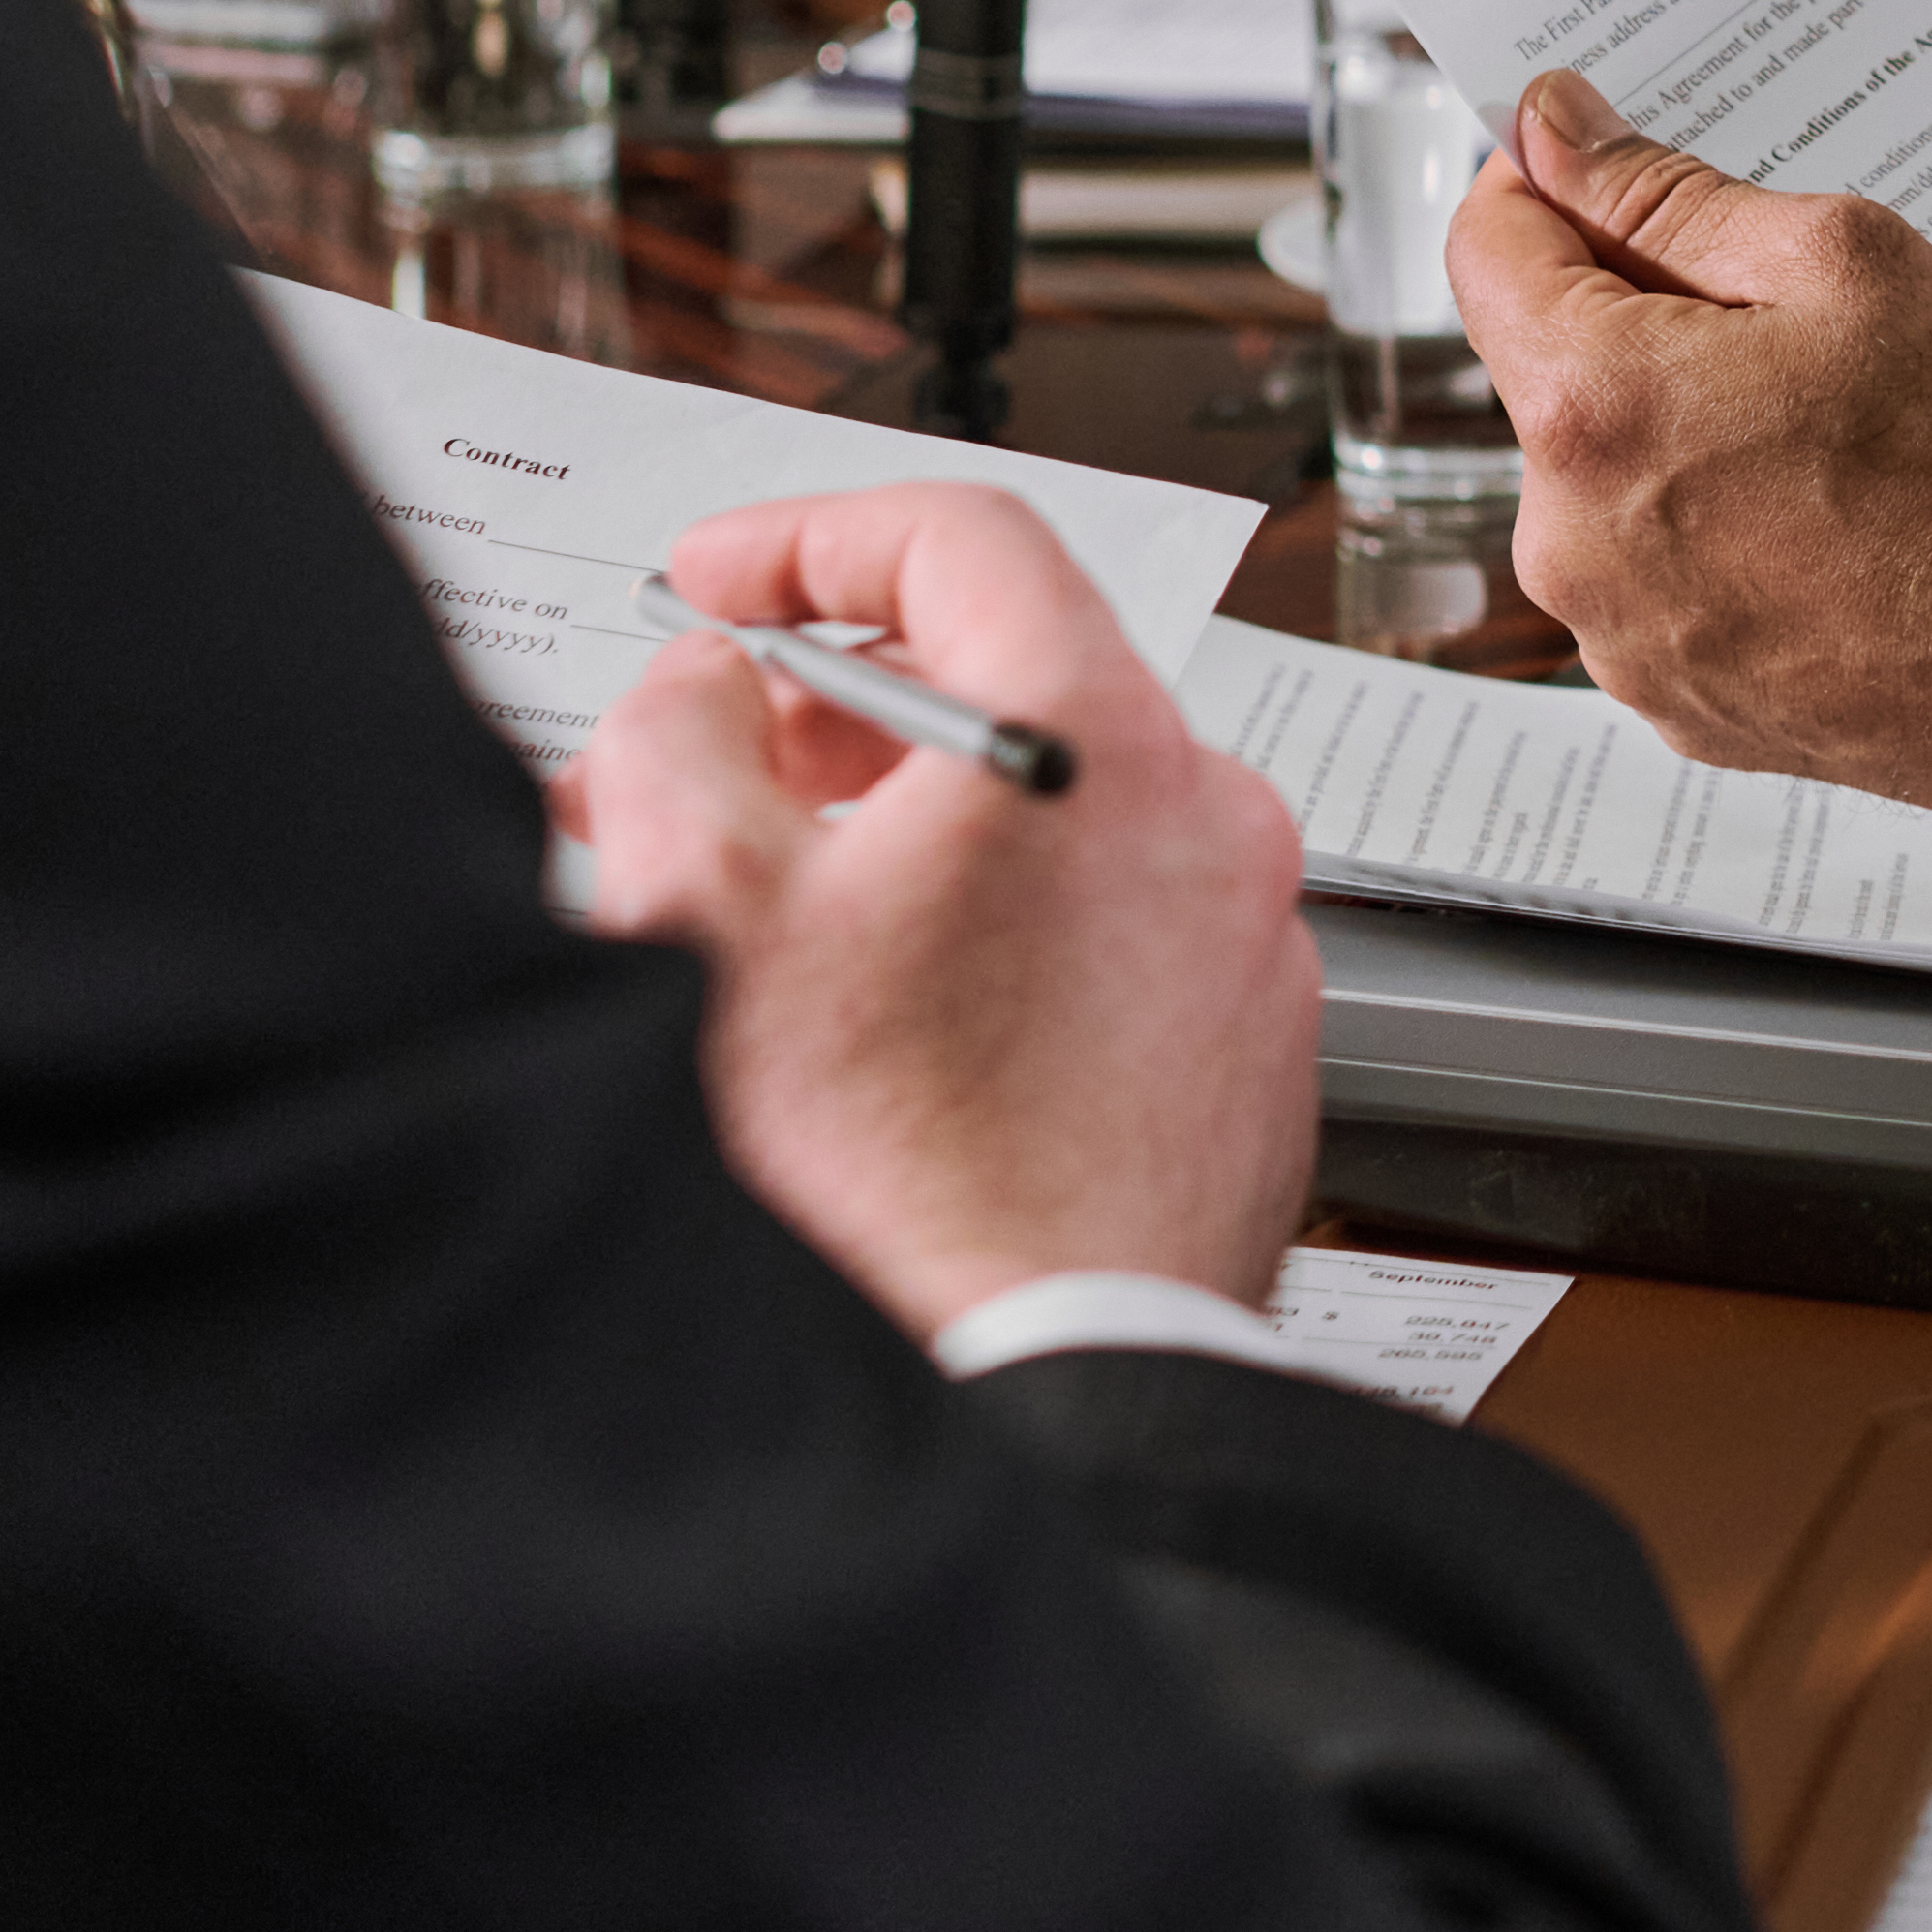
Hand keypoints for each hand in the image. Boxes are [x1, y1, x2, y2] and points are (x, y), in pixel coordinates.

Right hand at [568, 481, 1321, 1335]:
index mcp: (1097, 744)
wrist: (1027, 1396)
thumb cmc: (882, 1188)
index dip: (809, 534)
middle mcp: (1209, 822)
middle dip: (834, 714)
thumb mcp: (698, 902)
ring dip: (915, 837)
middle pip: (1011, 684)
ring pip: (1061, 825)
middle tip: (712, 769)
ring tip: (784, 922)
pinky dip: (1003, 940)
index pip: (963, 536)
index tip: (724, 583)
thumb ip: (682, 728)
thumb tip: (707, 689)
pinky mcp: (1248, 1059)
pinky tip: (896, 1029)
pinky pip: (1115, 940)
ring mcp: (1247, 946)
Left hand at [1443, 77, 1931, 941]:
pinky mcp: (1681, 705)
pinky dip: (1721, 535)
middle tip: (1794, 318)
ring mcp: (1623, 643)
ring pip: (1609, 482)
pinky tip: (1837, 524)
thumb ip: (1669, 198)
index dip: (1544, 183)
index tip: (1599, 158)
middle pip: (1551, 372)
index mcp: (1596, 409)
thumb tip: (1553, 134)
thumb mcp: (1848, 264)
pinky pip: (1661, 579)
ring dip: (1684, 435)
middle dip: (1642, 320)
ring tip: (1836, 437)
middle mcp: (1572, 543)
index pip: (1487, 251)